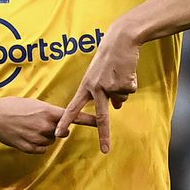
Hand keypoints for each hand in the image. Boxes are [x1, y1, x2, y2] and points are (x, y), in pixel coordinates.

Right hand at [0, 97, 96, 154]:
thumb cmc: (12, 106)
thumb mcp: (33, 104)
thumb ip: (48, 112)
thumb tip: (59, 120)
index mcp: (47, 111)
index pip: (73, 116)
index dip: (88, 120)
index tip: (102, 122)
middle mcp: (45, 125)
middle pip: (62, 132)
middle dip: (56, 129)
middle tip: (40, 121)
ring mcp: (37, 137)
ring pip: (51, 141)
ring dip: (44, 136)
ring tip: (28, 127)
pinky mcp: (29, 148)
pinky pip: (42, 149)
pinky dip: (36, 144)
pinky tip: (25, 135)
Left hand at [55, 23, 139, 152]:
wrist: (120, 40)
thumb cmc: (109, 56)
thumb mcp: (101, 75)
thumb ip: (105, 93)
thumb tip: (117, 108)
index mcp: (86, 85)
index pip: (73, 107)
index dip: (65, 121)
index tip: (58, 133)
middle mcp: (95, 88)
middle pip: (101, 116)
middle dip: (104, 135)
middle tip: (105, 150)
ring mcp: (109, 86)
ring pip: (121, 98)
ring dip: (124, 87)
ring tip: (121, 71)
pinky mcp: (123, 83)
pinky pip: (130, 90)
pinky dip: (131, 81)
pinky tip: (127, 70)